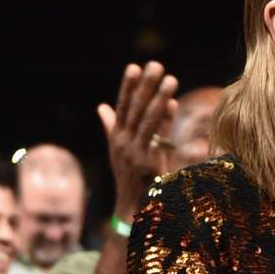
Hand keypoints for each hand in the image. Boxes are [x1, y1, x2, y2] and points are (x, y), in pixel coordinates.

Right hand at [96, 61, 178, 221]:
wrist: (132, 208)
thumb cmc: (134, 179)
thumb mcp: (123, 151)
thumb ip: (115, 127)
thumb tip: (102, 106)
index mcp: (116, 137)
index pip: (122, 106)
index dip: (128, 86)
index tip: (134, 67)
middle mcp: (121, 142)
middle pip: (133, 107)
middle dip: (144, 85)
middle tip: (154, 64)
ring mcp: (132, 151)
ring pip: (146, 118)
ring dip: (158, 97)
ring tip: (170, 78)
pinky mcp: (144, 161)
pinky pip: (155, 135)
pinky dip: (163, 119)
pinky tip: (172, 104)